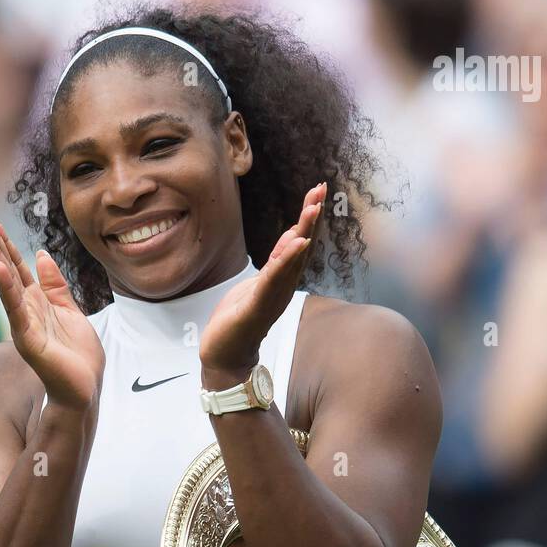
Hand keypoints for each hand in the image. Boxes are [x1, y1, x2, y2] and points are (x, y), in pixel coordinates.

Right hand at [0, 208, 104, 411]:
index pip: (15, 264)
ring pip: (5, 284)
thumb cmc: (78, 356)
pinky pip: (15, 308)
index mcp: (36, 300)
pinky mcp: (28, 339)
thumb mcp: (70, 310)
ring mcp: (23, 323)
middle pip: (5, 268)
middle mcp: (25, 309)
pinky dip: (6, 287)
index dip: (3, 240)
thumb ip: (55, 285)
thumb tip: (42, 254)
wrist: (85, 388)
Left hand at [199, 182, 325, 386]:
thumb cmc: (239, 320)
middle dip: (311, 218)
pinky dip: (286, 261)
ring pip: (292, 260)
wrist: (225, 356)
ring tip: (313, 208)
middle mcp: (283, 287)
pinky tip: (296, 243)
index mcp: (282, 280)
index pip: (299, 243)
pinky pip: (273, 280)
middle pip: (302, 247)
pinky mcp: (257, 307)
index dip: (309, 217)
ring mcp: (272, 297)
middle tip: (321, 190)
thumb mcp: (258, 282)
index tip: (318, 190)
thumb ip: (276, 262)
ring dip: (304, 232)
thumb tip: (292, 236)